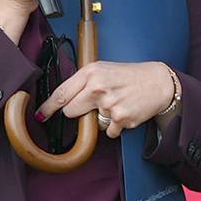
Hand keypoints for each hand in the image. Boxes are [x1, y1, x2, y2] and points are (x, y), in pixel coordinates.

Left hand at [38, 60, 178, 138]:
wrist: (159, 83)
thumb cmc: (131, 75)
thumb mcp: (104, 69)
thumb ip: (83, 81)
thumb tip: (64, 99)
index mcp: (91, 73)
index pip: (61, 94)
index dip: (48, 107)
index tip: (41, 115)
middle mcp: (98, 88)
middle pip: (71, 112)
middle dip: (78, 112)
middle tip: (93, 104)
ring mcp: (109, 105)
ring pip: (92, 123)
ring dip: (101, 118)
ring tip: (117, 103)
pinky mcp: (121, 119)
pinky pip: (109, 131)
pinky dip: (115, 125)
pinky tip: (125, 110)